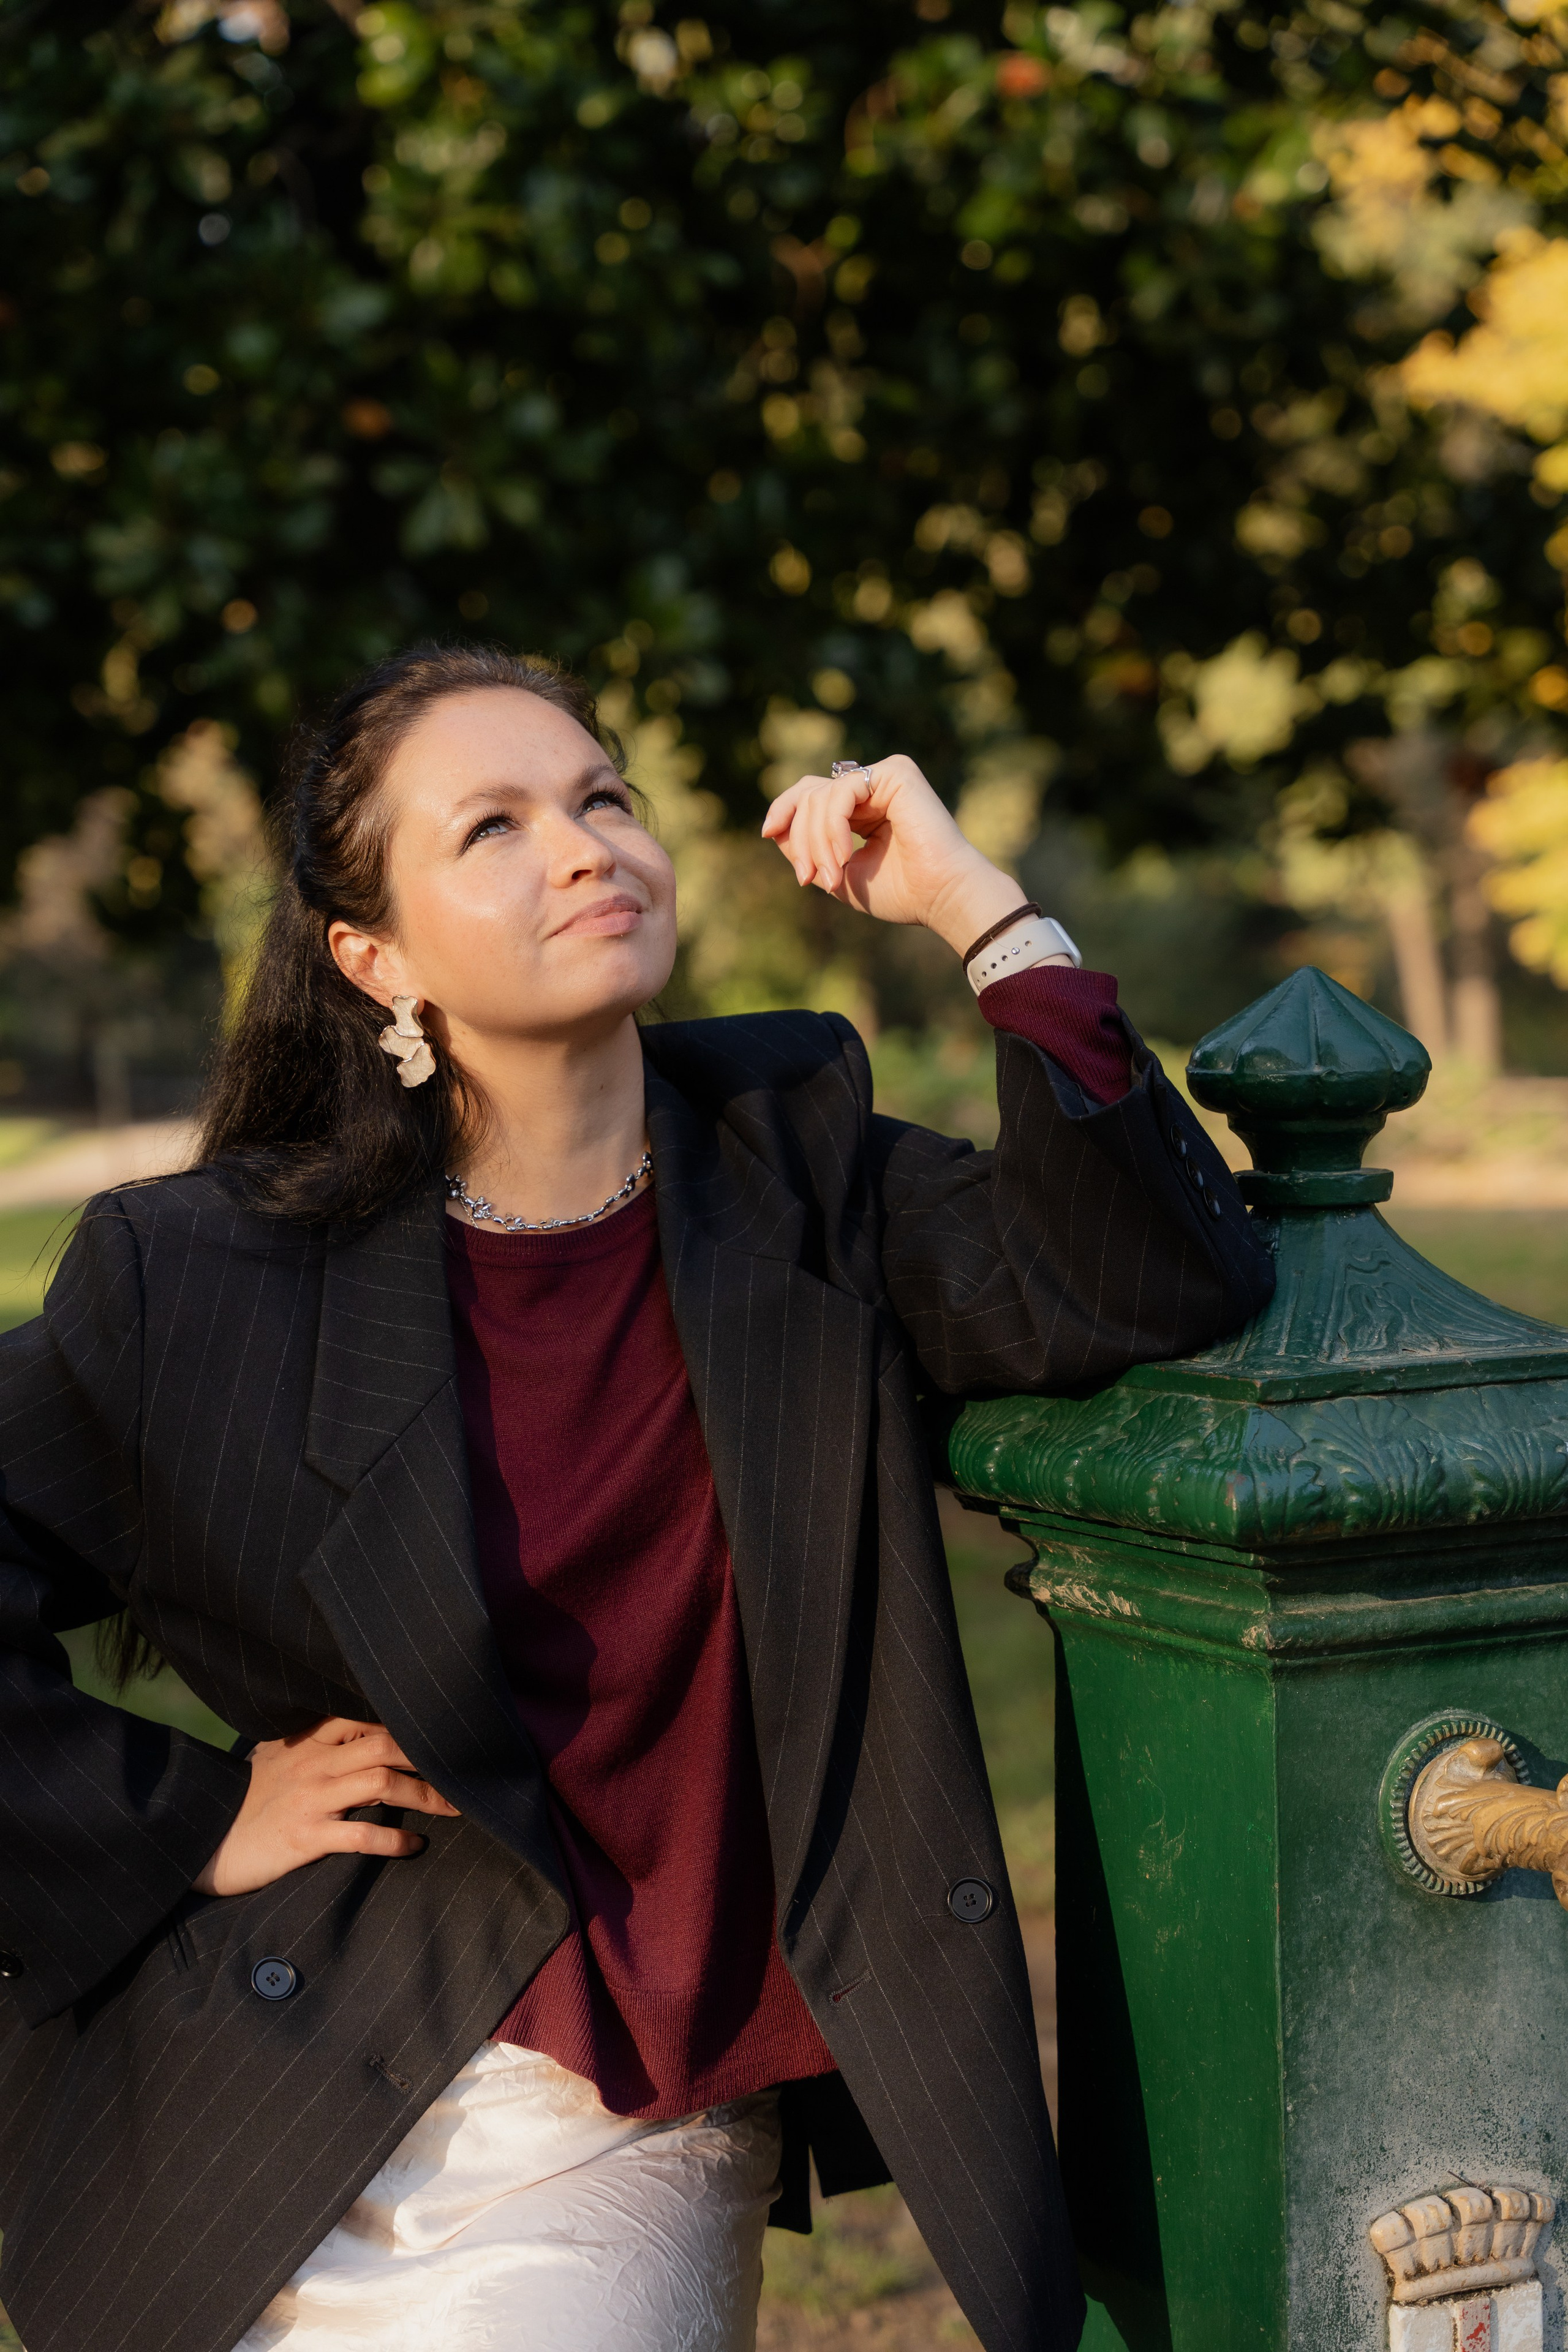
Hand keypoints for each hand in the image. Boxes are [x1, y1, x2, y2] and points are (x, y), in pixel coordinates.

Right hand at [193, 1717, 459, 1897]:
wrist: (198, 1838)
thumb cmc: (242, 1800)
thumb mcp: (273, 1758)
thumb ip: (310, 1742)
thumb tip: (356, 1732)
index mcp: (306, 1740)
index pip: (365, 1716)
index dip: (407, 1720)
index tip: (441, 1729)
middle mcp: (312, 1763)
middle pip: (384, 1743)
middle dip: (428, 1755)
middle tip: (463, 1768)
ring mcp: (309, 1799)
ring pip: (379, 1783)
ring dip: (424, 1793)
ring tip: (454, 1807)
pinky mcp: (303, 1838)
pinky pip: (359, 1836)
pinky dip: (392, 1840)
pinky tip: (414, 1845)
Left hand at [760, 755, 1031, 956]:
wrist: (941, 896)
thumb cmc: (901, 892)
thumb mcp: (836, 873)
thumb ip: (806, 850)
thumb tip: (775, 828)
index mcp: (863, 807)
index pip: (811, 794)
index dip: (784, 810)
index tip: (769, 833)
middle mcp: (873, 787)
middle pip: (810, 793)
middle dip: (801, 838)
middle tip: (809, 878)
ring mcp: (884, 776)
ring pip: (821, 796)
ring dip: (817, 841)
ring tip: (833, 876)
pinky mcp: (896, 772)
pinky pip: (841, 792)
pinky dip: (833, 828)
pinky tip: (845, 856)